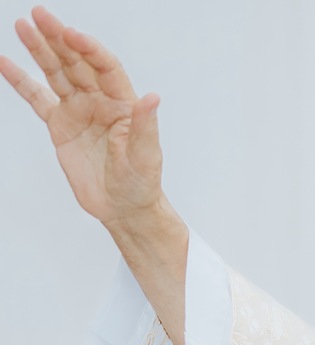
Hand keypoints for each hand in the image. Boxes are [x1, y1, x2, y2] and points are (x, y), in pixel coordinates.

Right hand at [2, 6, 186, 344]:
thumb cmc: (141, 184)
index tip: (71, 34)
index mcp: (123, 104)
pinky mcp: (60, 125)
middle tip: (40, 15)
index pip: (105, 68)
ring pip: (56, 73)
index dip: (89, 49)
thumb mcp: (145, 157)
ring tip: (23, 25)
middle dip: (58, 38)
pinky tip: (6, 61)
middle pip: (77, 63)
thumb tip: (152, 98)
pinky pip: (37, 97)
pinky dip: (21, 80)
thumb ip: (145, 126)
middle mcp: (100, 102)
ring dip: (40, 50)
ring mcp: (78, 111)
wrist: (123, 208)